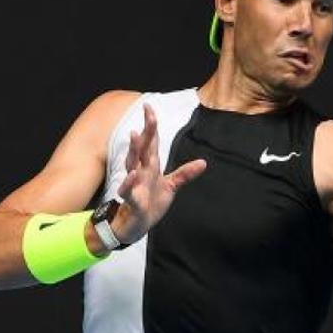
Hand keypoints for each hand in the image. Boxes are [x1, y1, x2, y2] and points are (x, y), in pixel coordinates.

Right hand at [112, 103, 206, 243]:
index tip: (149, 107)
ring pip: (132, 164)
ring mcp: (134, 185)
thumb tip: (204, 162)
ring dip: (134, 151)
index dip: (151, 126)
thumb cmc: (150, 202)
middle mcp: (140, 172)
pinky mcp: (132, 201)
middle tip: (148, 114)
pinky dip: (130, 183)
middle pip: (142, 149)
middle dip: (146, 132)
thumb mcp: (171, 186)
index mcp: (150, 167)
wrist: (136, 225)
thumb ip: (185, 174)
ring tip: (135, 135)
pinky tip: (134, 174)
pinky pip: (129, 191)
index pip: (151, 143)